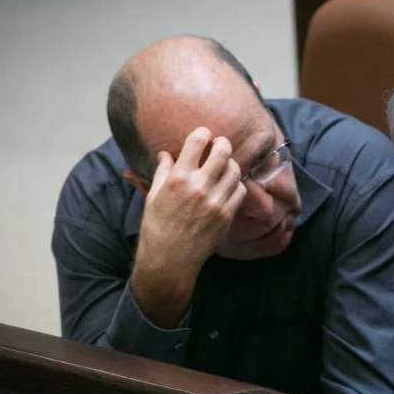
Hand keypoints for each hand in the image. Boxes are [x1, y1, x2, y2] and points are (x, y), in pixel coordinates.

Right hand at [130, 127, 245, 327]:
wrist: (169, 260)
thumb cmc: (157, 227)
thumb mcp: (153, 196)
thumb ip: (161, 172)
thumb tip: (165, 154)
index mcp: (177, 178)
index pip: (197, 142)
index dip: (203, 133)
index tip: (204, 135)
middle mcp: (199, 186)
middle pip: (223, 151)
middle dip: (223, 144)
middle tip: (220, 146)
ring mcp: (216, 201)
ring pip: (235, 170)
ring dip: (231, 164)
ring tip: (225, 167)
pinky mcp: (227, 215)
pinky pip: (240, 191)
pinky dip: (236, 185)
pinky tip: (228, 187)